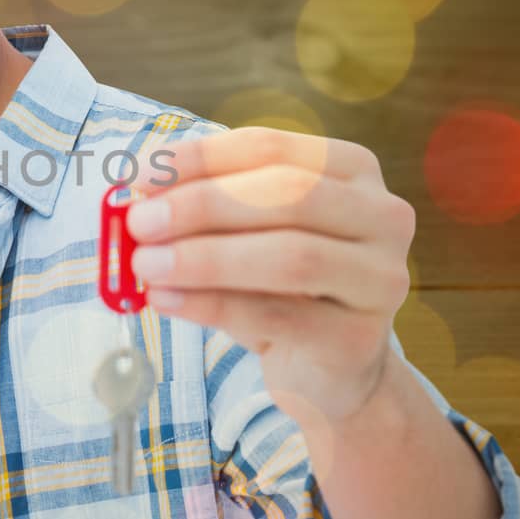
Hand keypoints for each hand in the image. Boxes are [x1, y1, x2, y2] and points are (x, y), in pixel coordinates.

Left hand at [125, 126, 413, 423]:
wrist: (330, 371)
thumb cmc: (280, 287)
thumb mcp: (244, 235)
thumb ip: (203, 210)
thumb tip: (137, 196)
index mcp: (352, 169)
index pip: (269, 147)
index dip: (199, 158)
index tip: (139, 176)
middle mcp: (382, 215)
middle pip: (287, 194)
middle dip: (202, 205)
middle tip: (139, 223)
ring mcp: (380, 278)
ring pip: (289, 256)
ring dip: (204, 257)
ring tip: (145, 264)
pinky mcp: (360, 338)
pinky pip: (277, 315)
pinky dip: (211, 304)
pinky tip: (165, 299)